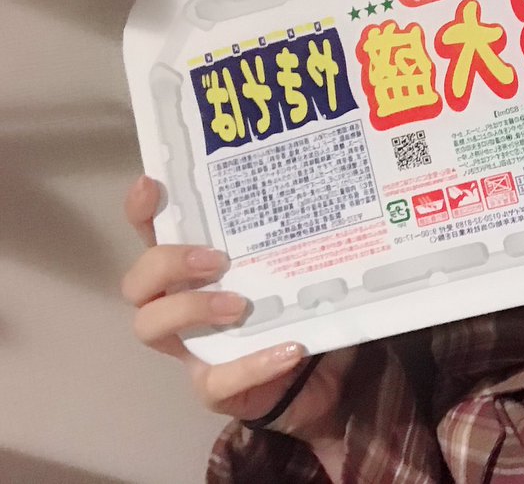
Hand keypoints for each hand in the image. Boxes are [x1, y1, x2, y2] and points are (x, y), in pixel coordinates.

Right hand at [121, 175, 355, 441]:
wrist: (323, 379)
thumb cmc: (297, 309)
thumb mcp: (296, 267)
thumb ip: (295, 236)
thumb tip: (333, 186)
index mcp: (195, 270)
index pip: (155, 234)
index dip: (144, 212)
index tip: (151, 186)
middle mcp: (181, 305)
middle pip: (139, 282)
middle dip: (168, 264)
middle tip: (217, 260)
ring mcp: (192, 348)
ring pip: (151, 326)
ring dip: (193, 308)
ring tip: (241, 305)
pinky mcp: (215, 388)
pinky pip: (216, 381)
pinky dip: (253, 364)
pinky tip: (290, 348)